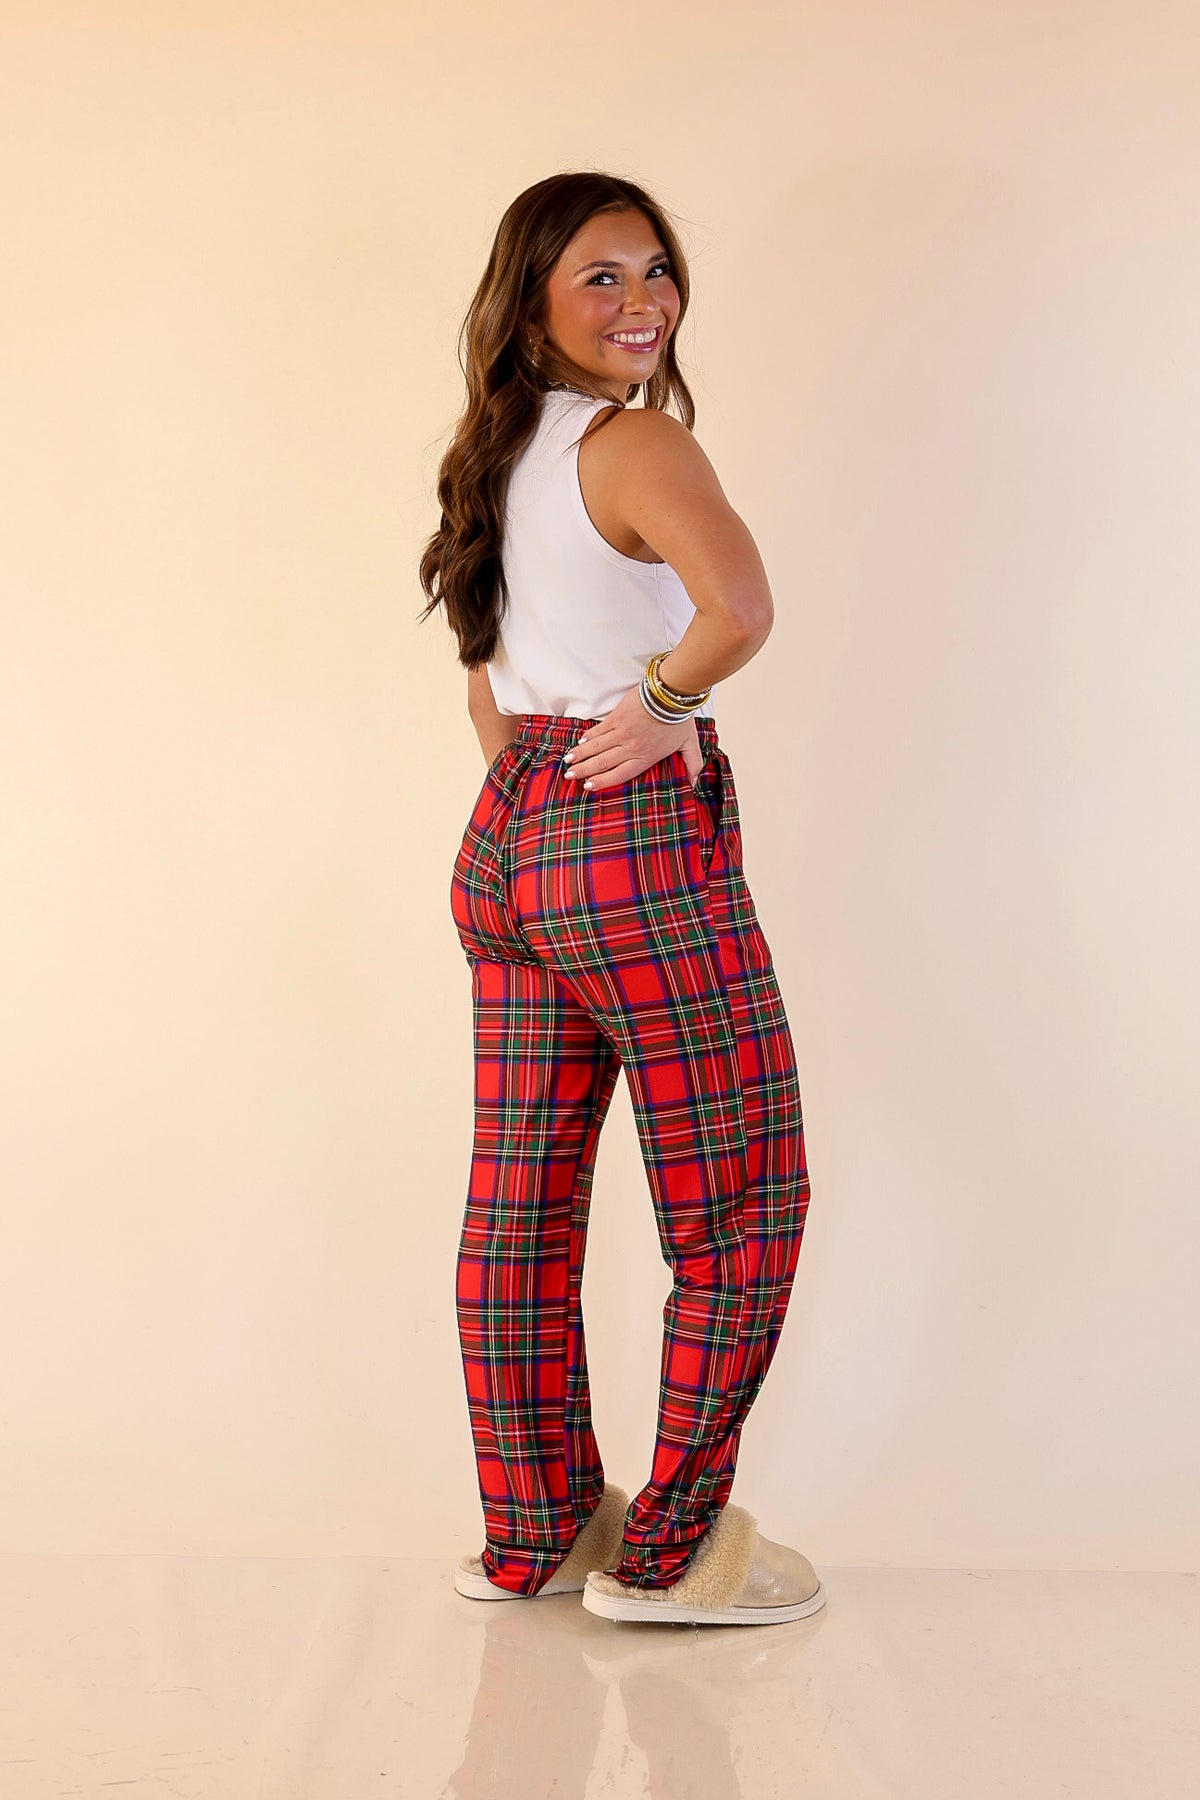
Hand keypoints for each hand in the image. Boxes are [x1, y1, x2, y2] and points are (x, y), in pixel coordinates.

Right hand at [562, 683, 700, 792]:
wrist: (671, 694)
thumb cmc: (681, 719)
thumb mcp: (690, 745)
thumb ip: (692, 765)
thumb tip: (694, 784)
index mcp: (646, 758)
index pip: (620, 774)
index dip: (602, 781)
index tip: (589, 786)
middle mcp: (631, 748)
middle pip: (603, 763)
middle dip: (584, 771)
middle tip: (570, 776)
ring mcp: (622, 733)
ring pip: (597, 748)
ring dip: (581, 756)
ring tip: (568, 762)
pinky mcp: (617, 718)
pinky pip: (599, 731)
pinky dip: (588, 738)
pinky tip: (579, 743)